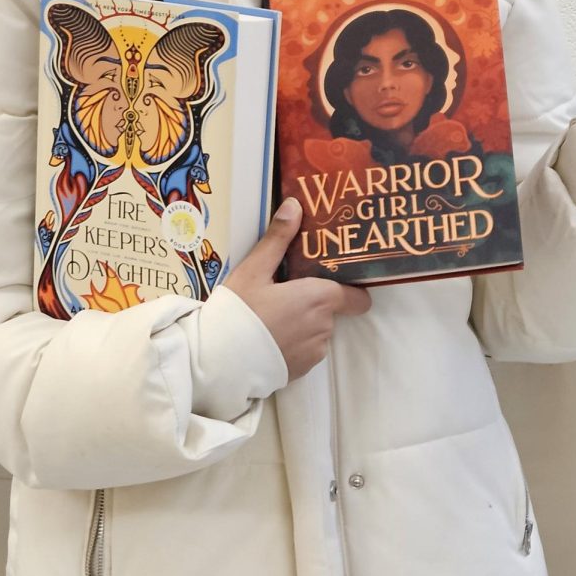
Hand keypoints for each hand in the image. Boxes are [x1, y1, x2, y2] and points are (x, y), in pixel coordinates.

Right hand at [224, 198, 371, 380]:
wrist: (218, 362)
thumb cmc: (238, 312)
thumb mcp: (254, 270)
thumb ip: (278, 238)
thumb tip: (295, 205)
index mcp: (319, 299)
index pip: (357, 297)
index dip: (351, 290)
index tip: (334, 280)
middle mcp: (324, 327)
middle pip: (331, 310)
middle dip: (314, 302)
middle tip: (284, 293)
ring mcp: (314, 352)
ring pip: (317, 331)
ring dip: (303, 324)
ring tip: (271, 317)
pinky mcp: (301, 371)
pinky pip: (306, 351)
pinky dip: (293, 344)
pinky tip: (269, 338)